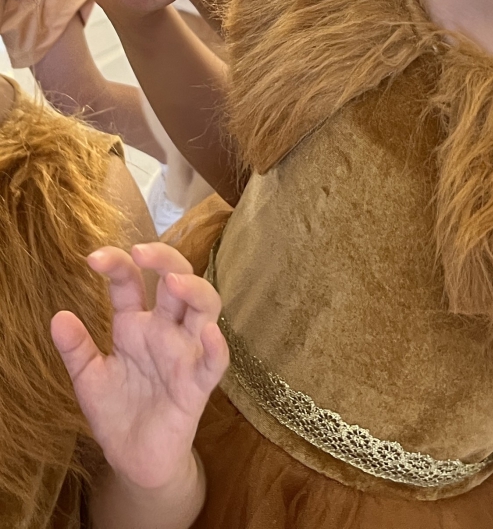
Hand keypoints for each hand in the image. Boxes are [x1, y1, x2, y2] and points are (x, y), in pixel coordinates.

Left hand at [51, 242, 227, 490]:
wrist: (134, 459)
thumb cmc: (118, 411)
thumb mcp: (89, 378)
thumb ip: (76, 349)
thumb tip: (58, 316)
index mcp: (137, 326)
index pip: (132, 284)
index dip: (117, 266)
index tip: (93, 258)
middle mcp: (166, 332)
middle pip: (179, 282)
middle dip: (165, 261)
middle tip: (141, 251)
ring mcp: (185, 354)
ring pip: (205, 310)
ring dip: (195, 291)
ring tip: (174, 282)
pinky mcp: (197, 385)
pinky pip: (214, 362)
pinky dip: (216, 346)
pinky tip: (208, 333)